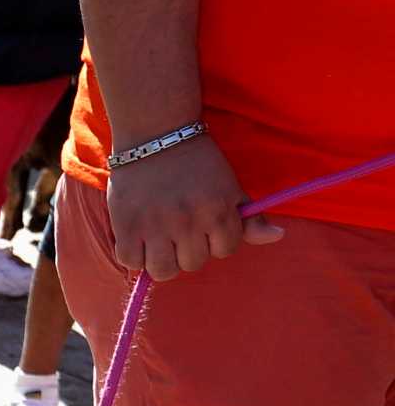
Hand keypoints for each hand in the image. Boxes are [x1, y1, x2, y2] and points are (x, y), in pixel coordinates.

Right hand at [106, 135, 283, 280]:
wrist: (157, 135)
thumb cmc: (198, 163)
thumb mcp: (229, 187)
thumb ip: (251, 218)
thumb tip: (278, 236)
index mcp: (217, 210)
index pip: (225, 250)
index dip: (215, 241)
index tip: (204, 227)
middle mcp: (188, 221)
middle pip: (193, 263)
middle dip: (188, 251)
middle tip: (179, 232)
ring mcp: (156, 226)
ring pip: (163, 270)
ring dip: (161, 261)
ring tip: (158, 242)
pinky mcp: (127, 227)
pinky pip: (130, 262)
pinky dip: (134, 256)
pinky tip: (138, 239)